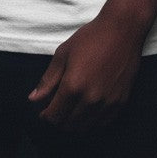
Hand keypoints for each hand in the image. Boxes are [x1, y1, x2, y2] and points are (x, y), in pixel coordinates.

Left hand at [28, 15, 143, 130]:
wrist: (122, 30)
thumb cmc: (91, 38)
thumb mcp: (63, 53)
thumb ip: (48, 80)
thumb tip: (34, 99)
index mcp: (73, 86)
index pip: (54, 116)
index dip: (45, 115)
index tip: (43, 110)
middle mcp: (90, 99)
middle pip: (68, 125)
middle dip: (58, 119)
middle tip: (56, 107)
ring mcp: (107, 103)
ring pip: (85, 127)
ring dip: (74, 122)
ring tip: (70, 107)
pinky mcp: (120, 103)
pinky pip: (102, 123)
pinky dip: (91, 120)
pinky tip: (87, 107)